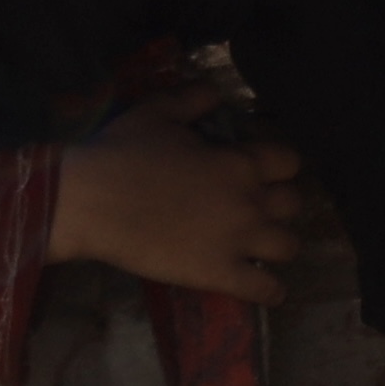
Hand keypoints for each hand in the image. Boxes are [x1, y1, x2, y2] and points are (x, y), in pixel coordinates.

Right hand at [48, 84, 304, 304]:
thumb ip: (194, 99)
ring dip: (279, 244)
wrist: (91, 201)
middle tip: (257, 207)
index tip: (262, 168)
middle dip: (279, 204)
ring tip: (262, 247)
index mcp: (240, 160)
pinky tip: (266, 290)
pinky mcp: (219, 274)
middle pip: (294, 203)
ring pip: (289, 246)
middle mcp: (250, 200)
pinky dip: (271, 292)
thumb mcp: (158, 110)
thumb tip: (216, 94)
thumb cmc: (122, 152)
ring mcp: (238, 240)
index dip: (278, 164)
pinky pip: (266, 290)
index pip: (289, 161)